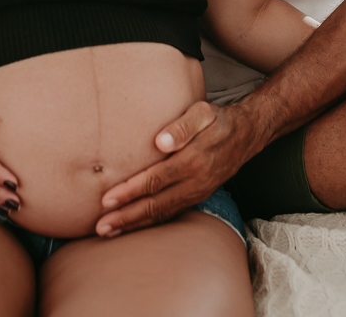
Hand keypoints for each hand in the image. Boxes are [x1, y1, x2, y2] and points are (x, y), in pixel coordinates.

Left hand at [96, 100, 251, 237]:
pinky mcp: (197, 197)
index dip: (130, 191)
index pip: (155, 180)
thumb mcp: (202, 112)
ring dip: (134, 224)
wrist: (244, 135)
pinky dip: (150, 222)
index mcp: (192, 161)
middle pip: (155, 204)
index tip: (107, 199)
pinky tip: (133, 225)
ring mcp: (197, 193)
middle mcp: (194, 182)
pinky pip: (171, 213)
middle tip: (101, 226)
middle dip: (126, 216)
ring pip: (162, 214)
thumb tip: (159, 141)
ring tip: (108, 231)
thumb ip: (182, 126)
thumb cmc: (217, 120)